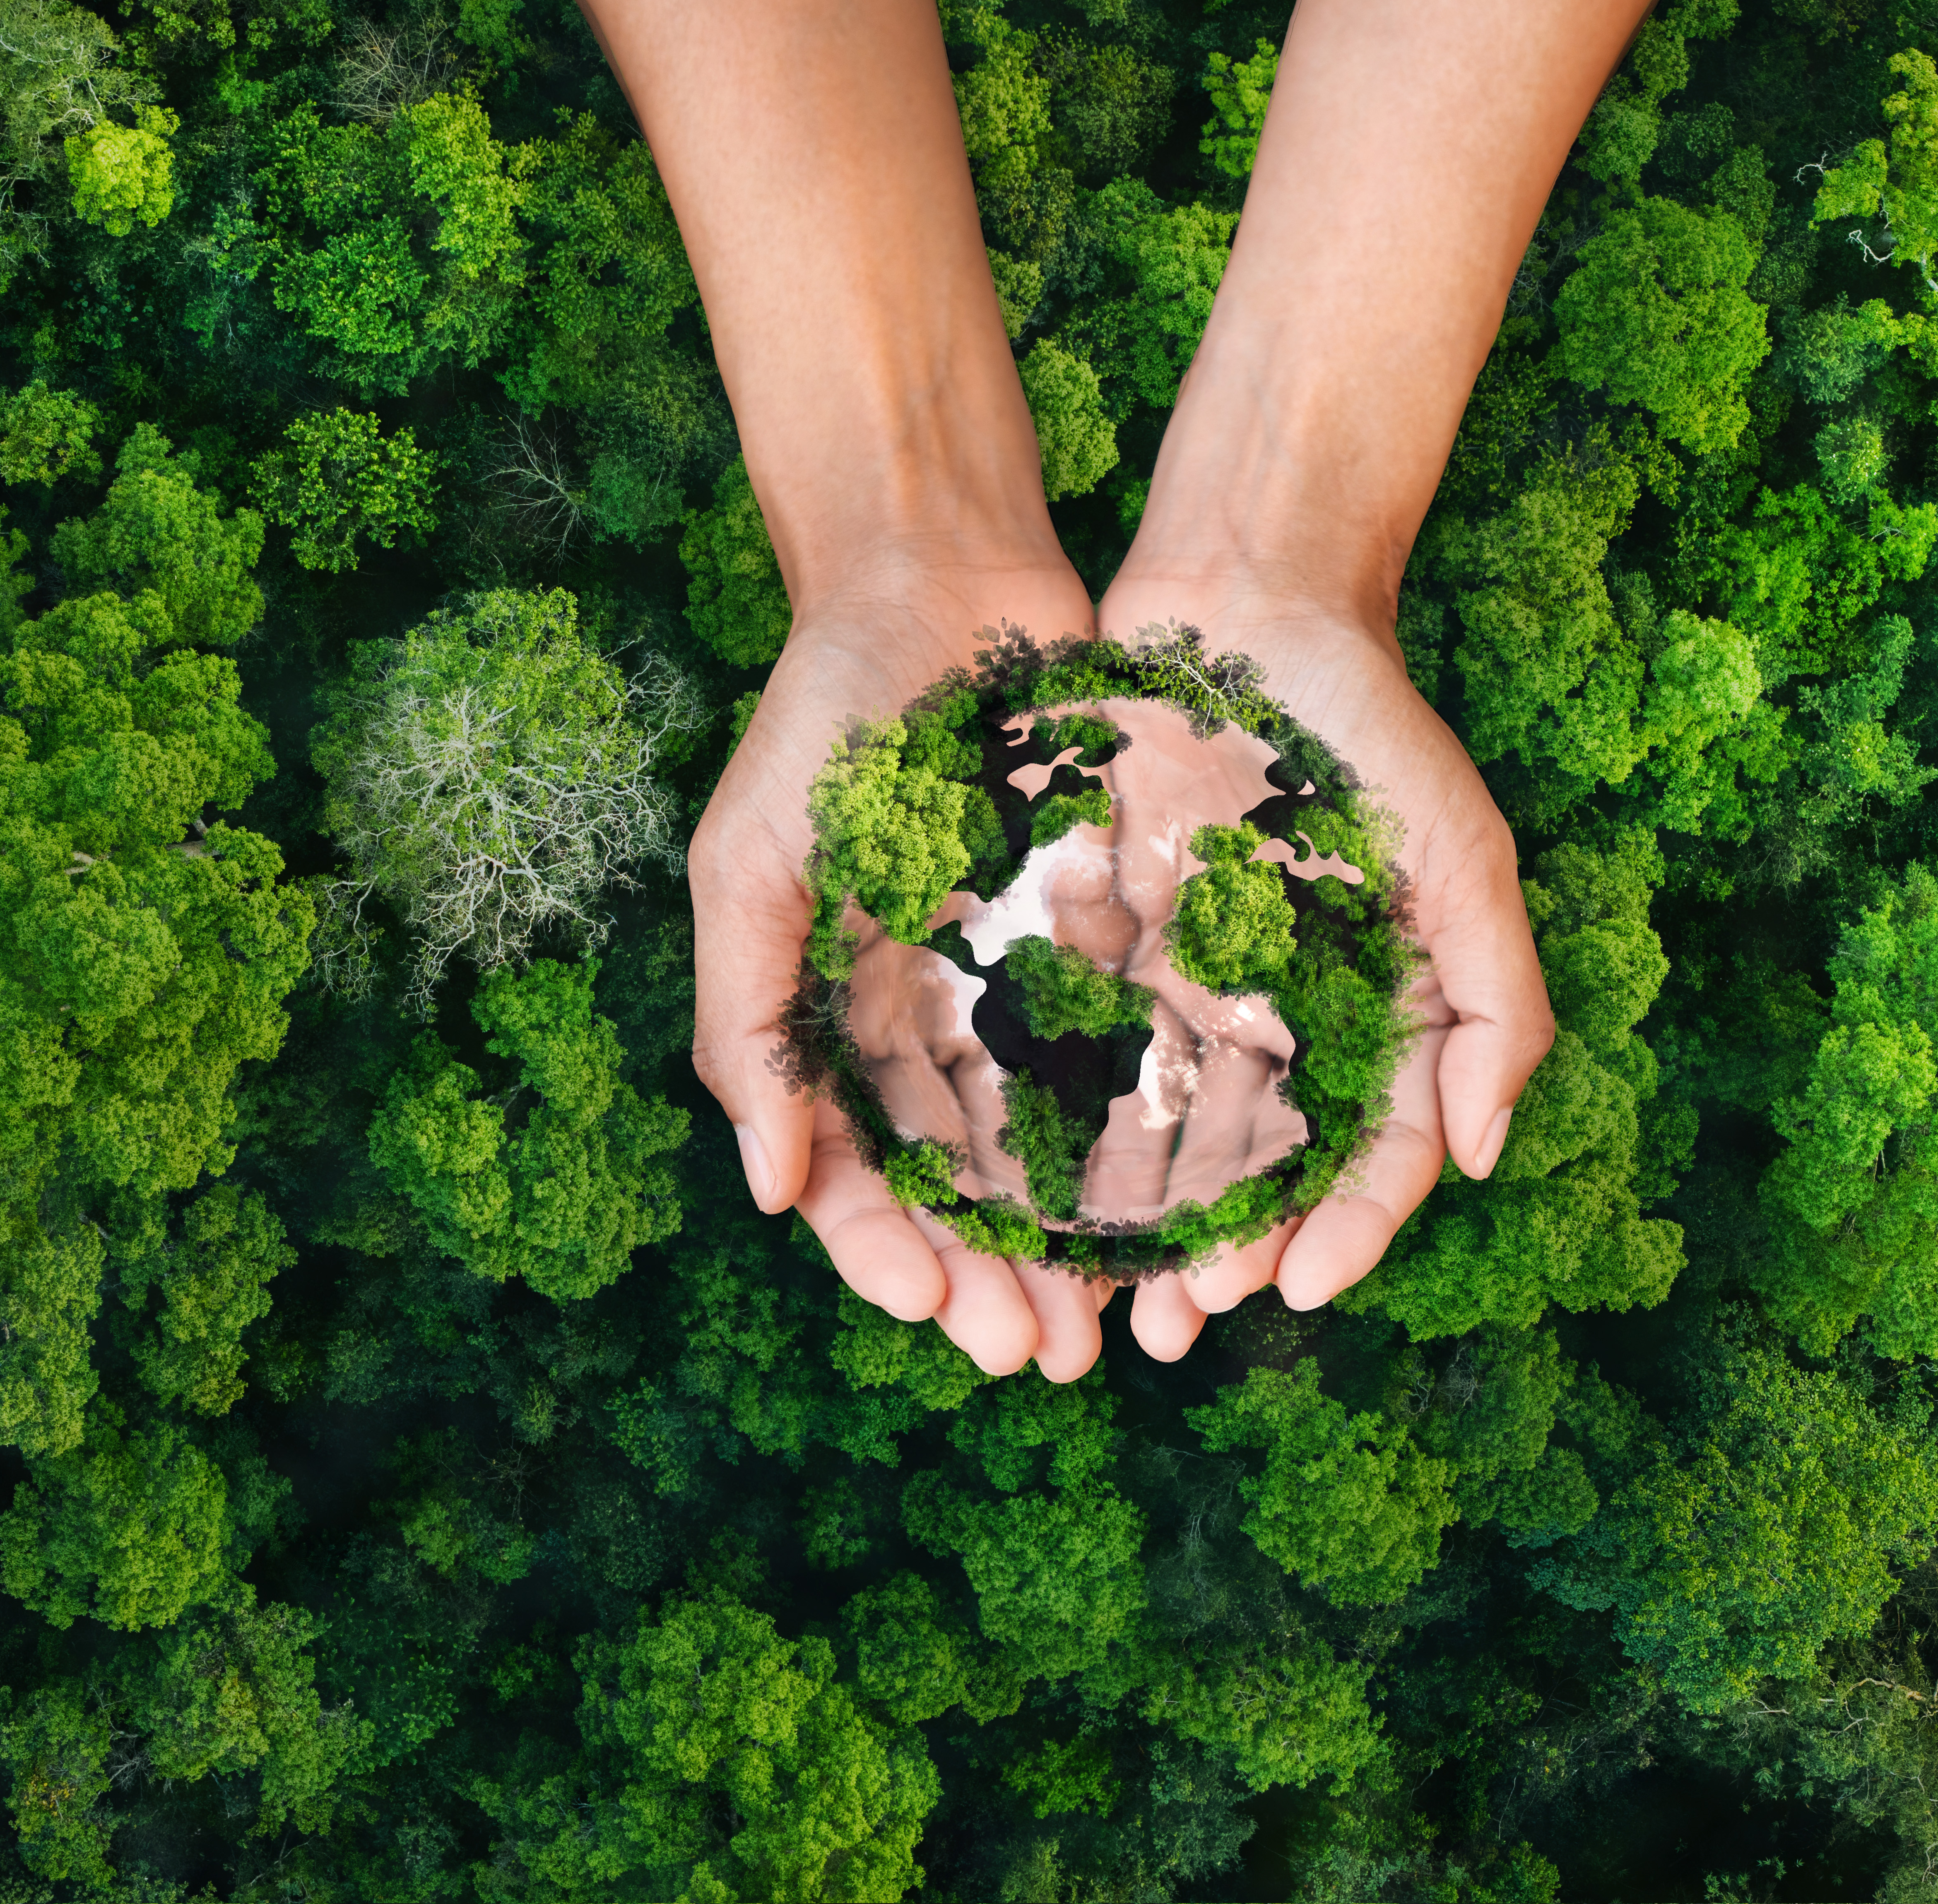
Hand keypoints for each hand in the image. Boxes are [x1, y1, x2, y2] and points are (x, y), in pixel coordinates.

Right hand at [688, 564, 1123, 1381]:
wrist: (936, 578)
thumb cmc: (822, 717)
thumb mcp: (751, 858)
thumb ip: (746, 1017)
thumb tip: (769, 1192)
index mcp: (834, 1019)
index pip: (852, 1176)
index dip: (886, 1254)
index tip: (938, 1310)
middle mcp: (927, 1021)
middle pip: (959, 1194)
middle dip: (999, 1286)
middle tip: (1050, 1359)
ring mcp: (1016, 984)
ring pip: (1048, 1154)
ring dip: (1078, 1250)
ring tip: (1122, 1328)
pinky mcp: (1102, 933)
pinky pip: (1127, 1058)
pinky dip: (1150, 1141)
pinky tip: (1191, 1206)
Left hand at [1095, 576, 1553, 1361]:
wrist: (1244, 603)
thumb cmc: (1371, 727)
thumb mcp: (1466, 856)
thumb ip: (1498, 1001)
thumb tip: (1485, 1155)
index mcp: (1374, 1017)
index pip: (1372, 1160)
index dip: (1347, 1234)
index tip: (1300, 1286)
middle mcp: (1280, 1022)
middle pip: (1263, 1178)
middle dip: (1228, 1260)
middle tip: (1188, 1317)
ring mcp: (1186, 989)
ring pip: (1165, 1147)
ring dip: (1141, 1238)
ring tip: (1112, 1306)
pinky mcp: (1097, 946)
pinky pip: (1077, 1062)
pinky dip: (1063, 1140)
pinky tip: (1034, 1201)